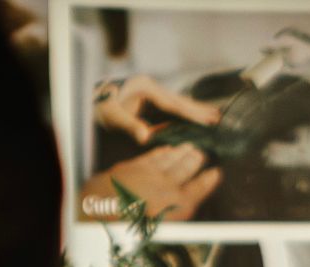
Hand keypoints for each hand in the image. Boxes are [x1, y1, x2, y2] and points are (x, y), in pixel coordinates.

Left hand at [78, 144, 222, 220]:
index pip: (200, 188)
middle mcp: (169, 186)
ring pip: (172, 159)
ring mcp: (152, 173)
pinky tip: (167, 150)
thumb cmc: (133, 229)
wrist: (101, 211)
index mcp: (179, 205)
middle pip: (187, 168)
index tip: (217, 173)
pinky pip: (154, 156)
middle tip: (202, 153)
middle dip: (196, 160)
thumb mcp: (162, 232)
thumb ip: (179, 216)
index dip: (210, 180)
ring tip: (190, 148)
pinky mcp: (135, 166)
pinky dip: (163, 152)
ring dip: (182, 153)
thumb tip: (189, 207)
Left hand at [93, 75, 222, 143]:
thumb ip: (130, 126)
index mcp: (146, 88)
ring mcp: (151, 92)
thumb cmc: (101, 109)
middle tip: (219, 116)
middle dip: (199, 109)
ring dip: (195, 110)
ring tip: (214, 115)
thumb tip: (145, 137)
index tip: (207, 121)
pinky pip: (171, 107)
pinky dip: (184, 113)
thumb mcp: (113, 118)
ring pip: (177, 102)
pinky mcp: (150, 99)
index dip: (191, 113)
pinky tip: (196, 116)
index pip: (173, 104)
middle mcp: (151, 87)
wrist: (91, 102)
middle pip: (179, 100)